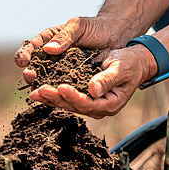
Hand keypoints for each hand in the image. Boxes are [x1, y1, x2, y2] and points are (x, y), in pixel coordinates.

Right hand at [14, 17, 123, 84]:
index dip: (24, 54)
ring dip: (41, 85)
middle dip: (30, 73)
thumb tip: (48, 49)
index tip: (22, 61)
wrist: (114, 37)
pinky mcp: (72, 79)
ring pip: (46, 79)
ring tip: (39, 90)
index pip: (31, 47)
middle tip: (30, 76)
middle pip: (35, 66)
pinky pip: (62, 87)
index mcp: (49, 39)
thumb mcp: (79, 26)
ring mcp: (61, 68)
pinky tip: (55, 98)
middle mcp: (52, 55)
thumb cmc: (95, 27)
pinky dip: (57, 93)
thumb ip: (65, 36)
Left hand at [28, 45, 157, 118]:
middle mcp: (99, 107)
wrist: (134, 62)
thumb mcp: (120, 68)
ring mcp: (91, 103)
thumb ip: (107, 79)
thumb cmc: (130, 63)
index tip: (60, 87)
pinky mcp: (85, 97)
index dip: (73, 97)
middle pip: (74, 106)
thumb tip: (93, 90)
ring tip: (34, 92)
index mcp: (110, 104)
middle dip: (56, 98)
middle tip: (39, 90)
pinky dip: (54, 93)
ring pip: (68, 104)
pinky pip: (67, 98)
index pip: (88, 104)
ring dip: (51, 98)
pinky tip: (40, 89)